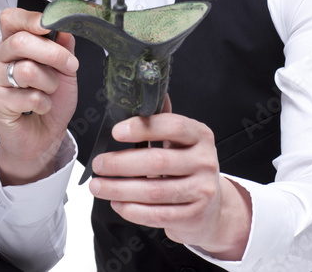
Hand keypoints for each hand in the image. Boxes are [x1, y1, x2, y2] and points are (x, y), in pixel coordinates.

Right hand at [0, 7, 77, 185]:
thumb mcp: (64, 71)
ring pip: (26, 69)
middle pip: (19, 41)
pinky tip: (40, 107)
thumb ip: (64, 49)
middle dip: (52, 53)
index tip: (49, 24)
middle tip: (70, 64)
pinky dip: (43, 103)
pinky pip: (27, 96)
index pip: (11, 19)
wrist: (43, 137)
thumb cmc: (50, 101)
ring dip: (49, 83)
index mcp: (12, 44)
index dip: (29, 18)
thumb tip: (66, 29)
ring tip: (49, 91)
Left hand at [87, 97, 251, 260]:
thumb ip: (160, 119)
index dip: (142, 127)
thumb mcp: (181, 140)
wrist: (213, 206)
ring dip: (119, 189)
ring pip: (154, 191)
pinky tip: (116, 203)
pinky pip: (157, 215)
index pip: (172, 126)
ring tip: (98, 186)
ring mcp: (201, 190)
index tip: (115, 131)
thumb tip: (138, 95)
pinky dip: (132, 209)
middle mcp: (204, 161)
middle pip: (157, 161)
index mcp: (200, 135)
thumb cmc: (188, 165)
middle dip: (121, 163)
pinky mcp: (193, 216)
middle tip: (98, 164)